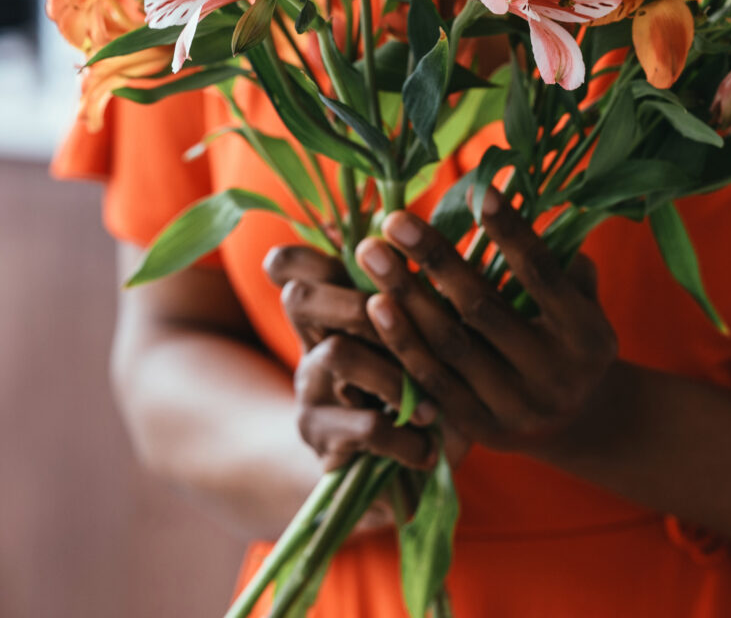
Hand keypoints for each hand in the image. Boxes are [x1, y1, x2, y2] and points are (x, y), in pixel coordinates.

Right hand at [264, 244, 455, 475]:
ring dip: (395, 379)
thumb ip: (426, 304)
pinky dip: (406, 438)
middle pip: (300, 297)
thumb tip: (440, 247)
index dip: (313, 255)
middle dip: (358, 304)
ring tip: (431, 410)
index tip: (367, 259)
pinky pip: (366, 425)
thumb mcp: (426, 347)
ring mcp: (309, 391)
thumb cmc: (421, 397)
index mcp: (335, 312)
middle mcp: (310, 344)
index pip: (289, 265)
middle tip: (414, 331)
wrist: (387, 482)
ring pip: (338, 352)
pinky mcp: (319, 438)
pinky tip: (428, 449)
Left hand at [355, 188, 617, 454]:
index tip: (478, 190)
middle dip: (436, 260)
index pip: (542, 275)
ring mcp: (515, 407)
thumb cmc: (571, 338)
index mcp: (588, 335)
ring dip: (406, 296)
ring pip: (450, 346)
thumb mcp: (585, 302)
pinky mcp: (480, 429)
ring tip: (372, 253)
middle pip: (484, 309)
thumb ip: (561, 262)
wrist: (577, 420)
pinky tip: (377, 305)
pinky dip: (403, 342)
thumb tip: (519, 210)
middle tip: (394, 219)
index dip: (511, 233)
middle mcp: (554, 375)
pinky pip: (433, 382)